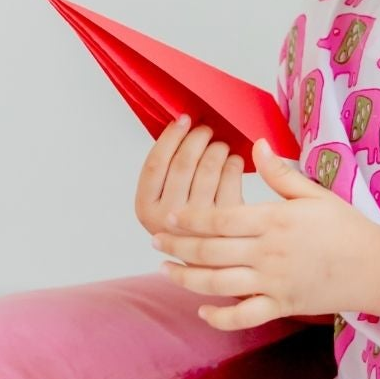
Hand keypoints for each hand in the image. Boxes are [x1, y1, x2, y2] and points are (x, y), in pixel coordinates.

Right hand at [134, 116, 242, 236]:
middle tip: (206, 130)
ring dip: (217, 149)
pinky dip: (233, 164)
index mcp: (145, 208)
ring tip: (221, 146)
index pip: (155, 163)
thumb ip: (167, 171)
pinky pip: (230, 179)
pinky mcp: (226, 223)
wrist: (216, 259)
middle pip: (183, 163)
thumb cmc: (191, 222)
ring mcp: (197, 223)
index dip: (170, 137)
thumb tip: (181, 125)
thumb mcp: (167, 202)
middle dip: (197, 139)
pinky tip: (234, 161)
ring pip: (208, 168)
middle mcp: (168, 218)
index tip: (183, 119)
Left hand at [149, 138, 379, 329]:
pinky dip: (219, 317)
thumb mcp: (316, 194)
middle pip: (210, 251)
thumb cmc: (348, 228)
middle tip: (156, 240)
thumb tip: (256, 144)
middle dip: (177, 246)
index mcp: (275, 221)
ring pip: (218, 284)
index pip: (220, 219)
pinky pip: (243, 317)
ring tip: (166, 270)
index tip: (169, 217)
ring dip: (187, 278)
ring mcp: (274, 283)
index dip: (189, 219)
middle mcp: (269, 253)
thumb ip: (281, 173)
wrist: (378, 268)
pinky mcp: (283, 306)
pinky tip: (202, 310)